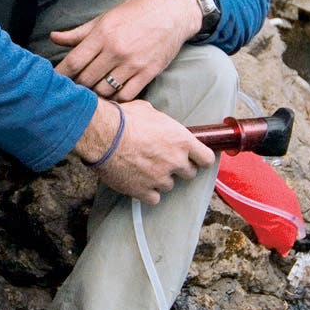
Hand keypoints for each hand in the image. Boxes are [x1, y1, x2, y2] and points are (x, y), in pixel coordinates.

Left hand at [51, 0, 202, 101]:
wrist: (173, 12)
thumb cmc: (137, 12)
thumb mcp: (106, 18)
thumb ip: (79, 32)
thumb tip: (53, 37)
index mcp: (103, 33)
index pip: (74, 61)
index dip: (61, 74)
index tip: (53, 81)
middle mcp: (116, 50)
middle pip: (87, 79)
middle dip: (76, 86)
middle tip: (72, 90)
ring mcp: (133, 63)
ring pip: (104, 90)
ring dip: (95, 94)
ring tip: (90, 93)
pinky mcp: (148, 72)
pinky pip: (126, 95)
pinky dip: (116, 98)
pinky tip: (111, 95)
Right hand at [75, 98, 214, 204]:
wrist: (103, 135)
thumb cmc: (124, 119)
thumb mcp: (149, 111)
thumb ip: (162, 123)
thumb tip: (159, 123)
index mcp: (182, 140)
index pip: (206, 158)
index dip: (201, 159)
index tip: (195, 158)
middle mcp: (175, 161)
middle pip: (190, 174)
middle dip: (179, 168)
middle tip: (164, 161)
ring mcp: (160, 178)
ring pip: (169, 186)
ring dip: (161, 180)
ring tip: (146, 169)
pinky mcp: (143, 191)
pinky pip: (153, 198)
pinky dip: (148, 193)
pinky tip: (139, 182)